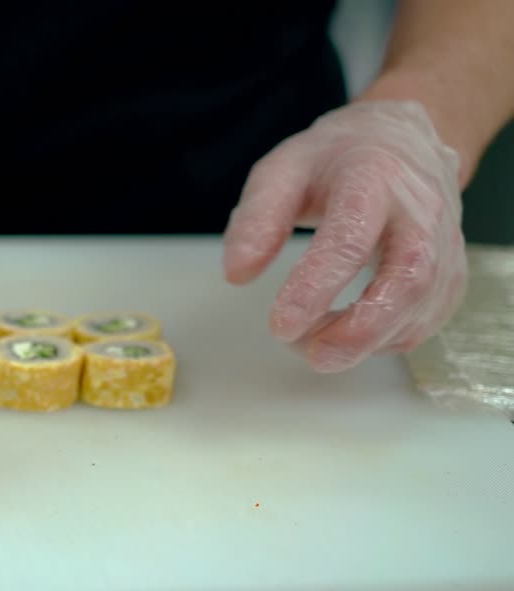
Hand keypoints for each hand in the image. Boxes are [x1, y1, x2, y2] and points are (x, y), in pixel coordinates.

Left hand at [222, 100, 466, 371]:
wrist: (403, 140)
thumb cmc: (334, 160)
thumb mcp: (282, 170)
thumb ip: (257, 218)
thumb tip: (236, 274)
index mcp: (372, 179)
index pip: (349, 238)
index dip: (316, 286)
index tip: (281, 325)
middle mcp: (420, 211)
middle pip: (409, 277)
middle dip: (361, 328)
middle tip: (312, 354)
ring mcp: (443, 244)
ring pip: (422, 305)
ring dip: (368, 339)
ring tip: (315, 347)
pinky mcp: (450, 273)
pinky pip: (426, 317)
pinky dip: (386, 339)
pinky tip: (348, 338)